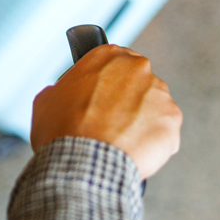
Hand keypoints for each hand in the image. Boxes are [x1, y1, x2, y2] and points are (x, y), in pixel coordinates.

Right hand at [30, 45, 181, 179]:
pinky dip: (152, 143)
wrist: (83, 164)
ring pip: (152, 108)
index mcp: (107, 55)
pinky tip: (133, 153)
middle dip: (126, 102)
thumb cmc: (62, 132)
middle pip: (137, 84)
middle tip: (109, 124)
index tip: (102, 99)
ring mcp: (159, 93)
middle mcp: (138, 68)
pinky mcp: (172, 120)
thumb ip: (63, 89)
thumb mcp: (47, 100)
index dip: (106, 84)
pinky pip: (164, 132)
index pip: (113, 63)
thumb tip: (65, 95)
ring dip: (140, 122)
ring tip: (119, 144)